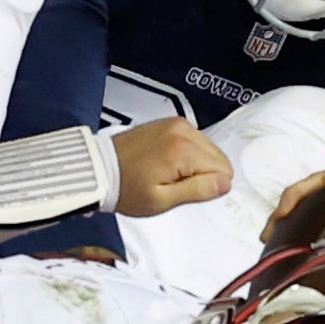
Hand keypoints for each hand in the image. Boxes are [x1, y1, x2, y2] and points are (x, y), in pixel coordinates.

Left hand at [111, 118, 230, 217]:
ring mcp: (175, 124)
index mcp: (183, 149)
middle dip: (200, 175)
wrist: (99, 169)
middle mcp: (182, 130)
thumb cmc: (124, 187)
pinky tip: (164, 163)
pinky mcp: (170, 123)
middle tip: (172, 183)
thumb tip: (225, 184)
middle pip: (218, 158)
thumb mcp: (161, 200)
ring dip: (192, 165)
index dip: (205, 187)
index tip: (182, 190)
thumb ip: (198, 191)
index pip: (223, 171)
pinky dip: (185, 154)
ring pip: (208, 150)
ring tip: (165, 173)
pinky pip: (194, 142)